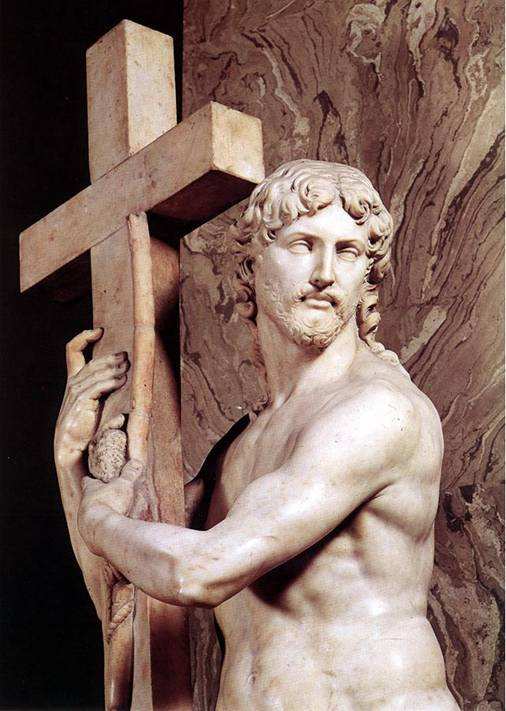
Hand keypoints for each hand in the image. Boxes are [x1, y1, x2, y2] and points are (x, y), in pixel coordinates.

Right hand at [54, 329, 128, 467]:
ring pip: (95, 373)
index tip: (99, 330)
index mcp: (74, 380)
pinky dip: (110, 382)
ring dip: (113, 368)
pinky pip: (96, 387)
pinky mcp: (80, 404)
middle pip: (91, 362)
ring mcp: (74, 393)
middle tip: (126, 356)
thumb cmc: (85, 427)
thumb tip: (125, 375)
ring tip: (128, 367)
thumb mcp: (95, 402)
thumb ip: (104, 388)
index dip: (83, 337)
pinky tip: (122, 380)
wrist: (71, 448)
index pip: (73, 351)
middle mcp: (72, 384)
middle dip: (110, 357)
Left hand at [78, 460, 144, 553]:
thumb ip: (130, 473)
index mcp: (90, 491)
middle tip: (106, 499)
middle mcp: (84, 508)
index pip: (87, 482)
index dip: (90, 480)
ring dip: (100, 517)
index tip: (91, 478)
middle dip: (96, 500)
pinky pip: (97, 535)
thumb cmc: (111, 504)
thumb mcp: (123, 485)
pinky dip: (104, 532)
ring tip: (111, 518)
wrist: (103, 532)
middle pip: (88, 501)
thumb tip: (136, 462)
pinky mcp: (92, 540)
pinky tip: (113, 534)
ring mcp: (86, 525)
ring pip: (91, 519)